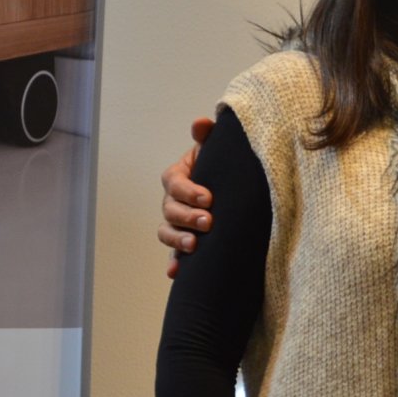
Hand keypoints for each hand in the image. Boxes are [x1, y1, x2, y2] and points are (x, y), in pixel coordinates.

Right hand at [160, 116, 215, 278]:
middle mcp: (172, 200)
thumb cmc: (220, 165)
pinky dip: (174, 264)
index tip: (208, 197)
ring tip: (194, 246)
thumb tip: (201, 122)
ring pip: (167, 232)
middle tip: (208, 222)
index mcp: (178, 176)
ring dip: (177, 241)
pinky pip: (174, 255)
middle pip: (170, 210)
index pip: (174, 182)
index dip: (188, 191)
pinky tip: (175, 273)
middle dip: (187, 217)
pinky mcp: (184, 241)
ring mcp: (176, 222)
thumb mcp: (216, 149)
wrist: (230, 185)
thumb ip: (207, 135)